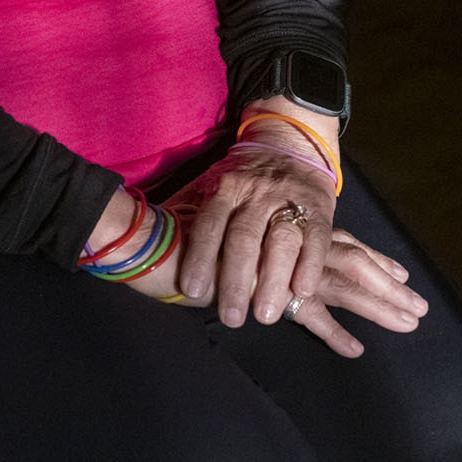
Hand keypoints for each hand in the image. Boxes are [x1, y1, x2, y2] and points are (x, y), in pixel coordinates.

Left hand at [161, 101, 367, 339]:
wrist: (289, 144)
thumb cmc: (242, 178)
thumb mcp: (209, 185)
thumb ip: (187, 212)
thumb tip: (142, 237)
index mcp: (224, 189)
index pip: (209, 225)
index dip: (200, 258)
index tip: (192, 292)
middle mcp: (256, 195)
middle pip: (245, 239)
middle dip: (237, 281)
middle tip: (231, 318)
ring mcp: (289, 201)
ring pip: (282, 241)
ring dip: (274, 280)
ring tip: (266, 315)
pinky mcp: (319, 210)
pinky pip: (316, 239)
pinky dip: (311, 266)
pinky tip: (302, 292)